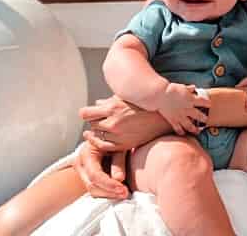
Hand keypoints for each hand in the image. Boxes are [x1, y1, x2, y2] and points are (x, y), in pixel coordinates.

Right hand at [74, 141, 127, 199]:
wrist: (105, 136)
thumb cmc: (113, 138)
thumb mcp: (118, 146)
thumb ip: (118, 161)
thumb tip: (119, 178)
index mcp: (86, 154)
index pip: (94, 175)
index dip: (108, 184)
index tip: (122, 189)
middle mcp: (81, 165)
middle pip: (92, 186)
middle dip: (109, 192)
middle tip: (125, 193)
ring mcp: (82, 173)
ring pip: (93, 190)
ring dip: (109, 194)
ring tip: (124, 193)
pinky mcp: (87, 178)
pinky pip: (95, 189)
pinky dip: (107, 192)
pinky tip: (118, 192)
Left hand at [80, 93, 204, 151]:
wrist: (161, 119)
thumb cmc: (143, 106)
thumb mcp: (125, 99)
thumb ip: (109, 101)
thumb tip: (96, 104)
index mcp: (112, 107)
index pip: (85, 113)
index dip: (86, 113)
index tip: (89, 114)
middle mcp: (113, 122)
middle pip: (90, 124)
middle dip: (94, 122)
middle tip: (99, 121)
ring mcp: (118, 135)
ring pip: (96, 136)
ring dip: (97, 133)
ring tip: (100, 130)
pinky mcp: (123, 144)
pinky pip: (103, 146)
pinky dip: (99, 143)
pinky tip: (99, 139)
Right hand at [149, 83, 209, 135]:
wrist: (160, 95)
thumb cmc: (171, 89)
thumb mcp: (182, 87)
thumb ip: (189, 89)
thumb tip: (193, 87)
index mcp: (191, 99)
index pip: (203, 102)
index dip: (207, 103)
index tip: (209, 105)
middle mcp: (187, 109)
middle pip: (199, 116)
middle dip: (203, 118)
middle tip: (206, 120)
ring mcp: (180, 115)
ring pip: (189, 125)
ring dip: (194, 129)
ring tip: (197, 131)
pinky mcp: (173, 120)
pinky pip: (178, 128)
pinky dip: (181, 132)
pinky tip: (183, 134)